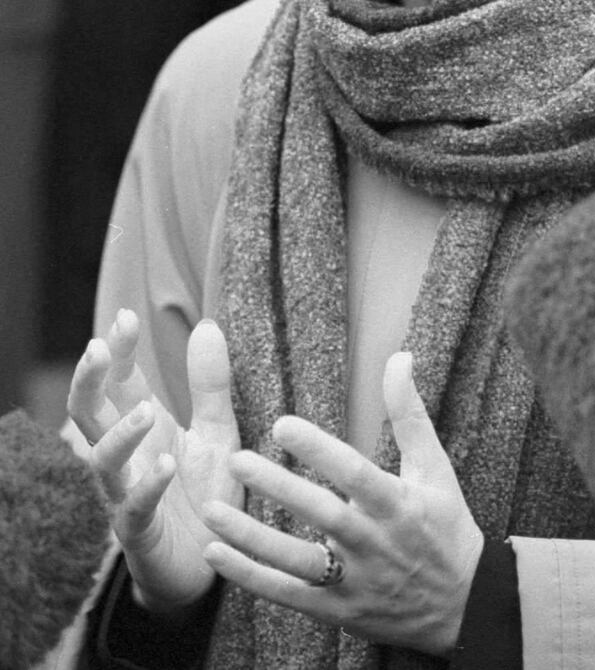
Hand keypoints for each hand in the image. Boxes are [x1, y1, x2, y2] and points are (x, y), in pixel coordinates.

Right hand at [67, 310, 241, 614]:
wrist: (210, 565)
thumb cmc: (205, 493)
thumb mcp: (218, 430)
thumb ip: (209, 383)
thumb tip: (207, 323)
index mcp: (142, 426)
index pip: (119, 381)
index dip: (117, 349)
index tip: (125, 317)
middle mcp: (127, 457)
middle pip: (89, 413)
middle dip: (89, 379)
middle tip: (99, 347)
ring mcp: (127, 494)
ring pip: (101, 461)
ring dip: (120, 433)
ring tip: (147, 410)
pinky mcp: (141, 533)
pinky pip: (134, 509)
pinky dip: (147, 486)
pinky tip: (165, 465)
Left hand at [203, 352, 483, 654]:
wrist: (463, 607)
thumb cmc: (446, 526)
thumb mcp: (435, 467)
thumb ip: (408, 412)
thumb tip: (399, 356)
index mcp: (398, 505)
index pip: (354, 474)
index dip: (319, 451)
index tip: (283, 425)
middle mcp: (373, 544)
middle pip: (321, 515)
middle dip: (278, 488)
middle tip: (237, 459)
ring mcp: (354, 581)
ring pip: (297, 561)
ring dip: (251, 537)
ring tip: (211, 509)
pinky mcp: (337, 610)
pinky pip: (287, 595)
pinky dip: (249, 577)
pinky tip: (215, 553)